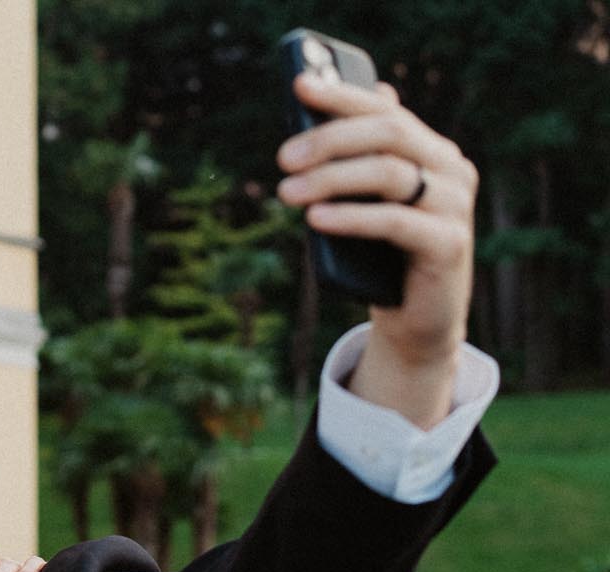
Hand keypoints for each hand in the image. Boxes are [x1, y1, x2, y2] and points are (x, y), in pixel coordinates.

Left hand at [278, 73, 477, 426]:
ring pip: (390, 173)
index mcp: (430, 150)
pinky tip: (316, 219)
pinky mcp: (449, 244)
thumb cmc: (381, 256)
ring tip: (286, 192)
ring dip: (331, 179)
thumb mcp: (362, 206)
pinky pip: (396, 222)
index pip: (384, 110)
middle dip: (330, 140)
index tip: (298, 86)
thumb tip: (310, 122)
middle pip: (388, 134)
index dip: (342, 96)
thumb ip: (349, 166)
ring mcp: (454, 205)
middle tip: (283, 157)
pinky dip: (352, 217)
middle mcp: (450, 169)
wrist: (415, 319)